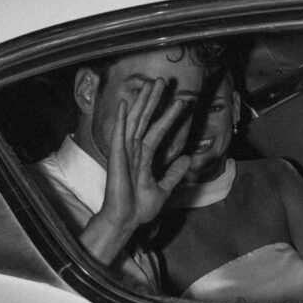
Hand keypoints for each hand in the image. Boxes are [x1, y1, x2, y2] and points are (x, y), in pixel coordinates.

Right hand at [80, 78, 190, 266]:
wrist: (127, 221)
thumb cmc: (140, 208)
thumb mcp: (164, 189)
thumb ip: (174, 173)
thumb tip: (186, 158)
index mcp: (144, 157)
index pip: (158, 130)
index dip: (169, 116)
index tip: (181, 102)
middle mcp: (134, 150)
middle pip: (146, 120)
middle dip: (154, 100)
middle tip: (163, 81)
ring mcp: (124, 152)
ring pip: (135, 121)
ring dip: (142, 102)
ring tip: (151, 85)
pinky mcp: (116, 156)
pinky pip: (119, 134)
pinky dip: (120, 119)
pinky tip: (123, 103)